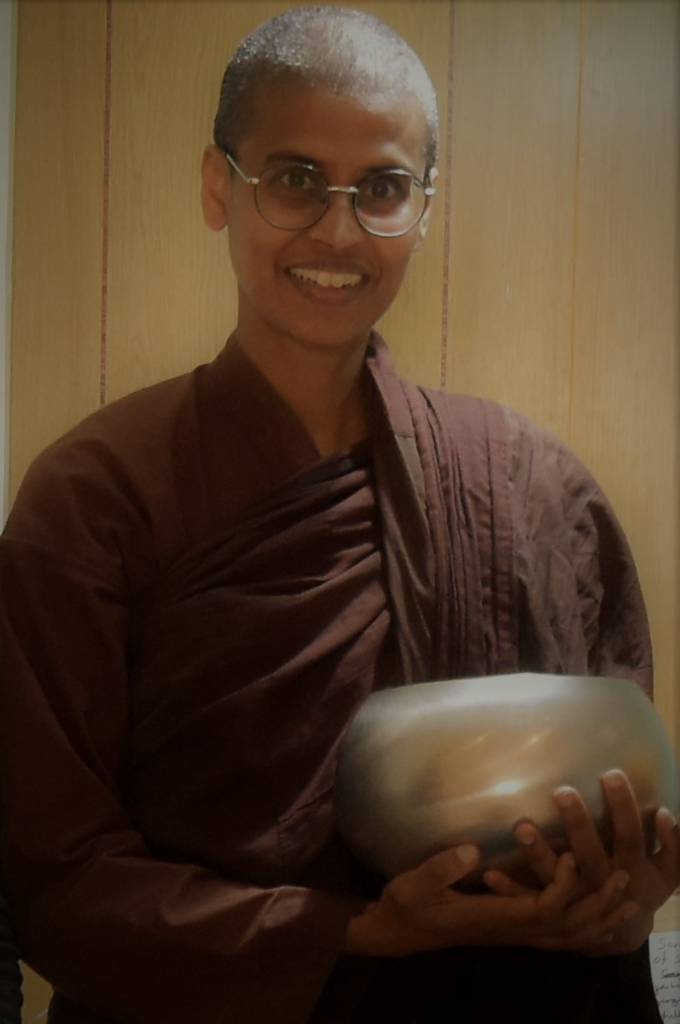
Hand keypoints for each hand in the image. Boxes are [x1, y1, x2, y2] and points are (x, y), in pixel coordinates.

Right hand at [344, 840, 634, 956]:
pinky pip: (558, 936)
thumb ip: (442, 867)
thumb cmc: (406, 904)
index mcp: (492, 919)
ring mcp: (512, 934)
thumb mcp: (414, 882)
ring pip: (567, 937)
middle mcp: (509, 931)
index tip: (572, 857)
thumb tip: (473, 849)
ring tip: (627, 895)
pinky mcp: (511, 930)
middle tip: (624, 876)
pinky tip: (599, 913)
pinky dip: (585, 927)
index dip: (563, 888)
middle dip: (598, 905)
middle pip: (566, 928)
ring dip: (599, 917)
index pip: (541, 911)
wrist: (399, 930)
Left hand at [484, 770, 679, 954]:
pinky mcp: (550, 913)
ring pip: (556, 882)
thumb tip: (665, 813)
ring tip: (521, 825)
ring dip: (538, 854)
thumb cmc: (643, 886)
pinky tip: (489, 873)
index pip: (628, 836)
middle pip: (590, 857)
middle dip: (578, 825)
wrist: (620, 934)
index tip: (610, 773)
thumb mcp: (669, 873)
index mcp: (630, 872)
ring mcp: (574, 903)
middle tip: (563, 791)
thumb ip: (673, 845)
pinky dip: (510, 888)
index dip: (623, 808)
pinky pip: (528, 901)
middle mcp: (601, 887)